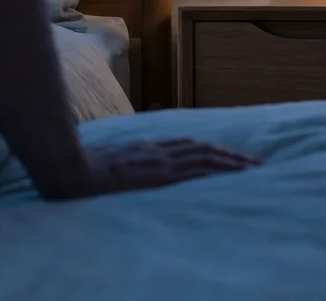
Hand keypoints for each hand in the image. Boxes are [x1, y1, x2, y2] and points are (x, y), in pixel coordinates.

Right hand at [75, 138, 260, 197]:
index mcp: (146, 149)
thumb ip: (122, 165)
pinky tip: (236, 178)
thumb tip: (125, 173)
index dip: (211, 151)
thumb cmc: (79, 170)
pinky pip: (198, 172)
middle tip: (256, 164)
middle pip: (203, 149)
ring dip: (233, 163)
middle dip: (231, 156)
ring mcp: (161, 162)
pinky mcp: (161, 176)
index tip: (229, 157)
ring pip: (207, 158)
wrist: (70, 169)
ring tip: (255, 170)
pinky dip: (220, 172)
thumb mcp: (106, 164)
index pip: (187, 147)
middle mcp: (158, 151)